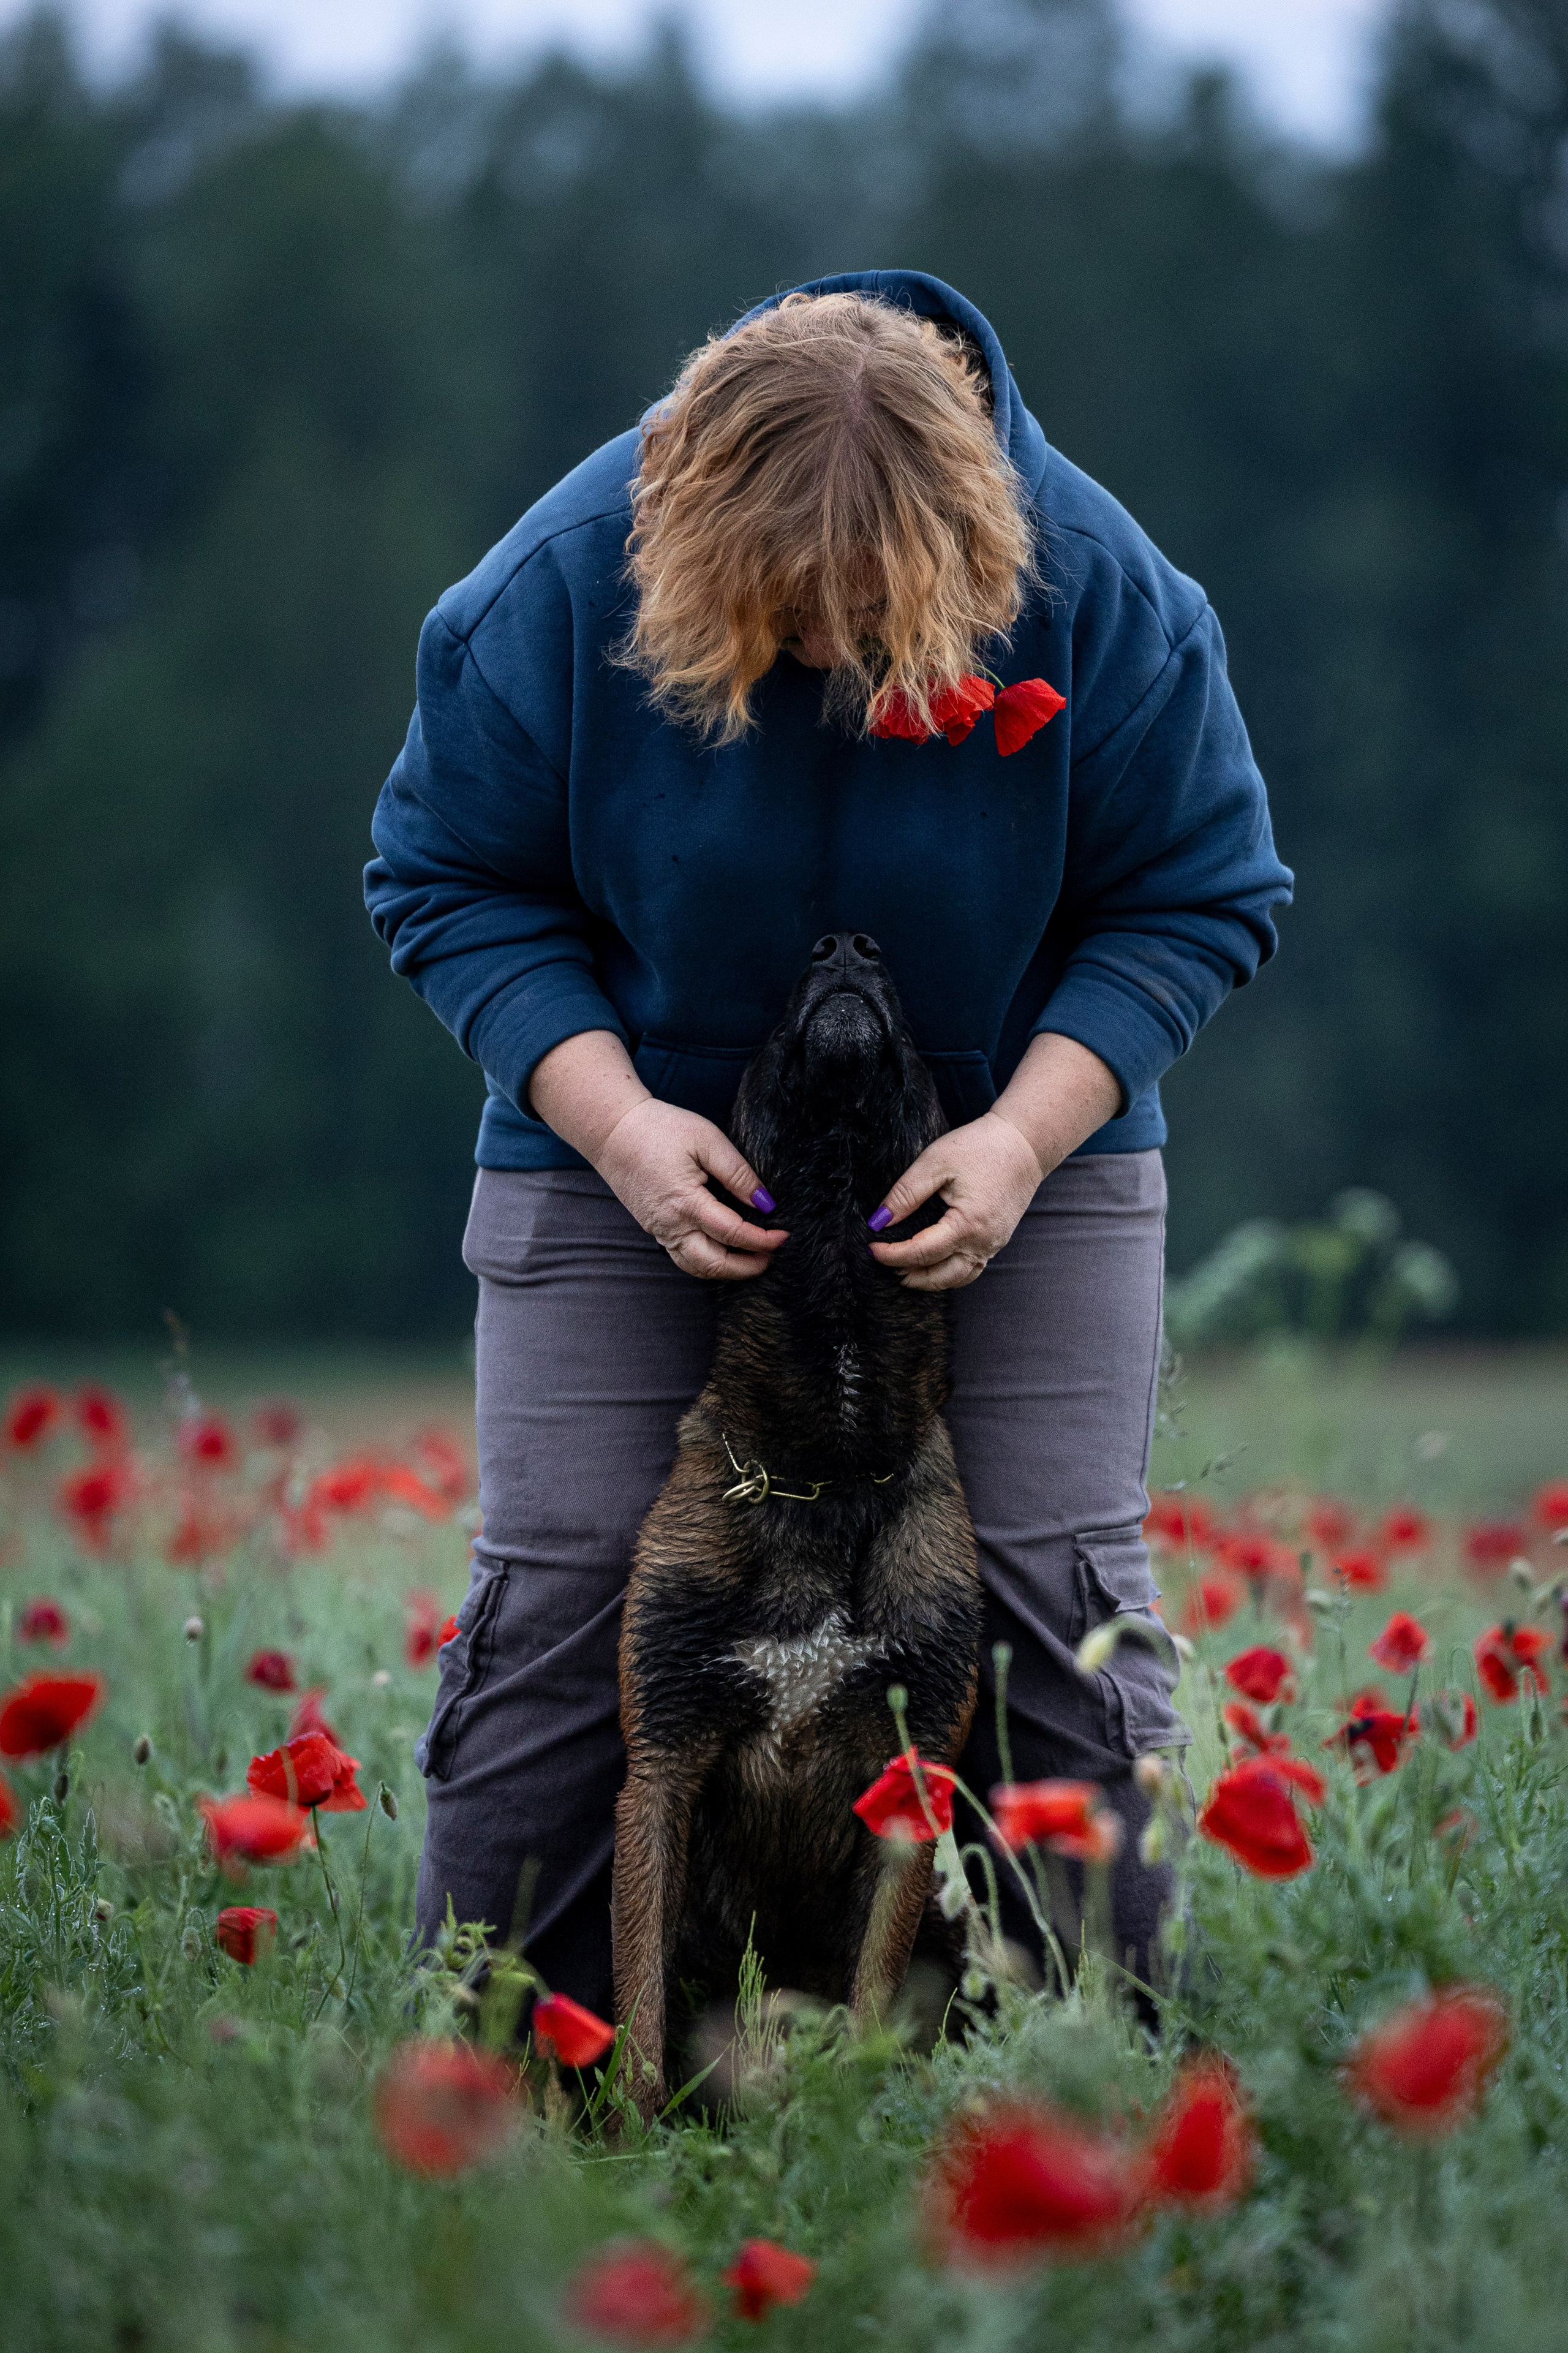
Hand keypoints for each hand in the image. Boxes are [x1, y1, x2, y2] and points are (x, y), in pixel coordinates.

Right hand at [596, 1097, 787, 1280]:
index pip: (732, 1234)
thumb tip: (765, 1202)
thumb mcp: (706, 1140)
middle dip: (746, 1267)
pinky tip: (722, 1250)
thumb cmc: (659, 1128)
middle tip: (771, 1256)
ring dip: (725, 1270)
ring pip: (695, 1266)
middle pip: (713, 1264)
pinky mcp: (653, 1227)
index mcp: (686, 1202)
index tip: (784, 1236)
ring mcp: (659, 1229)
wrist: (612, 1130)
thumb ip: (737, 1172)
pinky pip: (682, 1256)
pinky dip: (706, 1261)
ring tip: (751, 1259)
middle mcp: (671, 1224)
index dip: (762, 1240)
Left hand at [867, 1113, 1044, 1291]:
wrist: (1025, 1142)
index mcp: (967, 1224)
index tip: (872, 1248)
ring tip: (904, 1272)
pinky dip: (949, 1272)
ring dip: (930, 1280)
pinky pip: (972, 1267)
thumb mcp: (936, 1162)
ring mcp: (995, 1244)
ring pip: (958, 1278)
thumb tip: (880, 1221)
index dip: (893, 1255)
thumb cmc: (981, 1146)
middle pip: (940, 1276)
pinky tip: (933, 1264)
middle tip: (884, 1265)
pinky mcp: (999, 1239)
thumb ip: (906, 1193)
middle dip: (909, 1276)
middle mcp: (984, 1242)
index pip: (921, 1253)